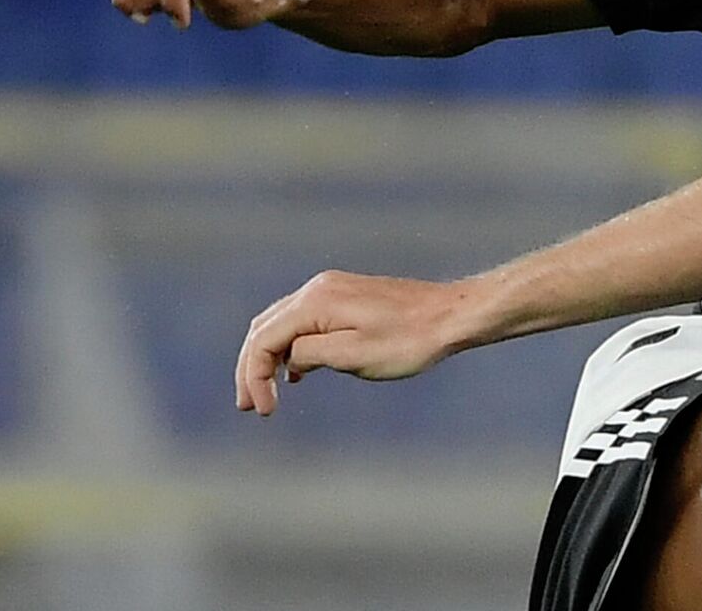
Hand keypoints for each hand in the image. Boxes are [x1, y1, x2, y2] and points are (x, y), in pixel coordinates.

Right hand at [236, 271, 472, 415]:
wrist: (453, 315)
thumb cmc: (409, 340)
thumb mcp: (354, 355)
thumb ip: (310, 355)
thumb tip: (289, 361)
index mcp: (315, 302)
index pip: (263, 339)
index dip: (254, 377)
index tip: (264, 411)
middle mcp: (318, 289)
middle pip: (264, 328)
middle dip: (251, 368)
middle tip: (248, 406)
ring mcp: (332, 290)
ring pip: (282, 324)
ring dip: (268, 358)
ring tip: (264, 395)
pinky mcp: (347, 297)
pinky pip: (305, 322)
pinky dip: (292, 347)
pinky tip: (296, 374)